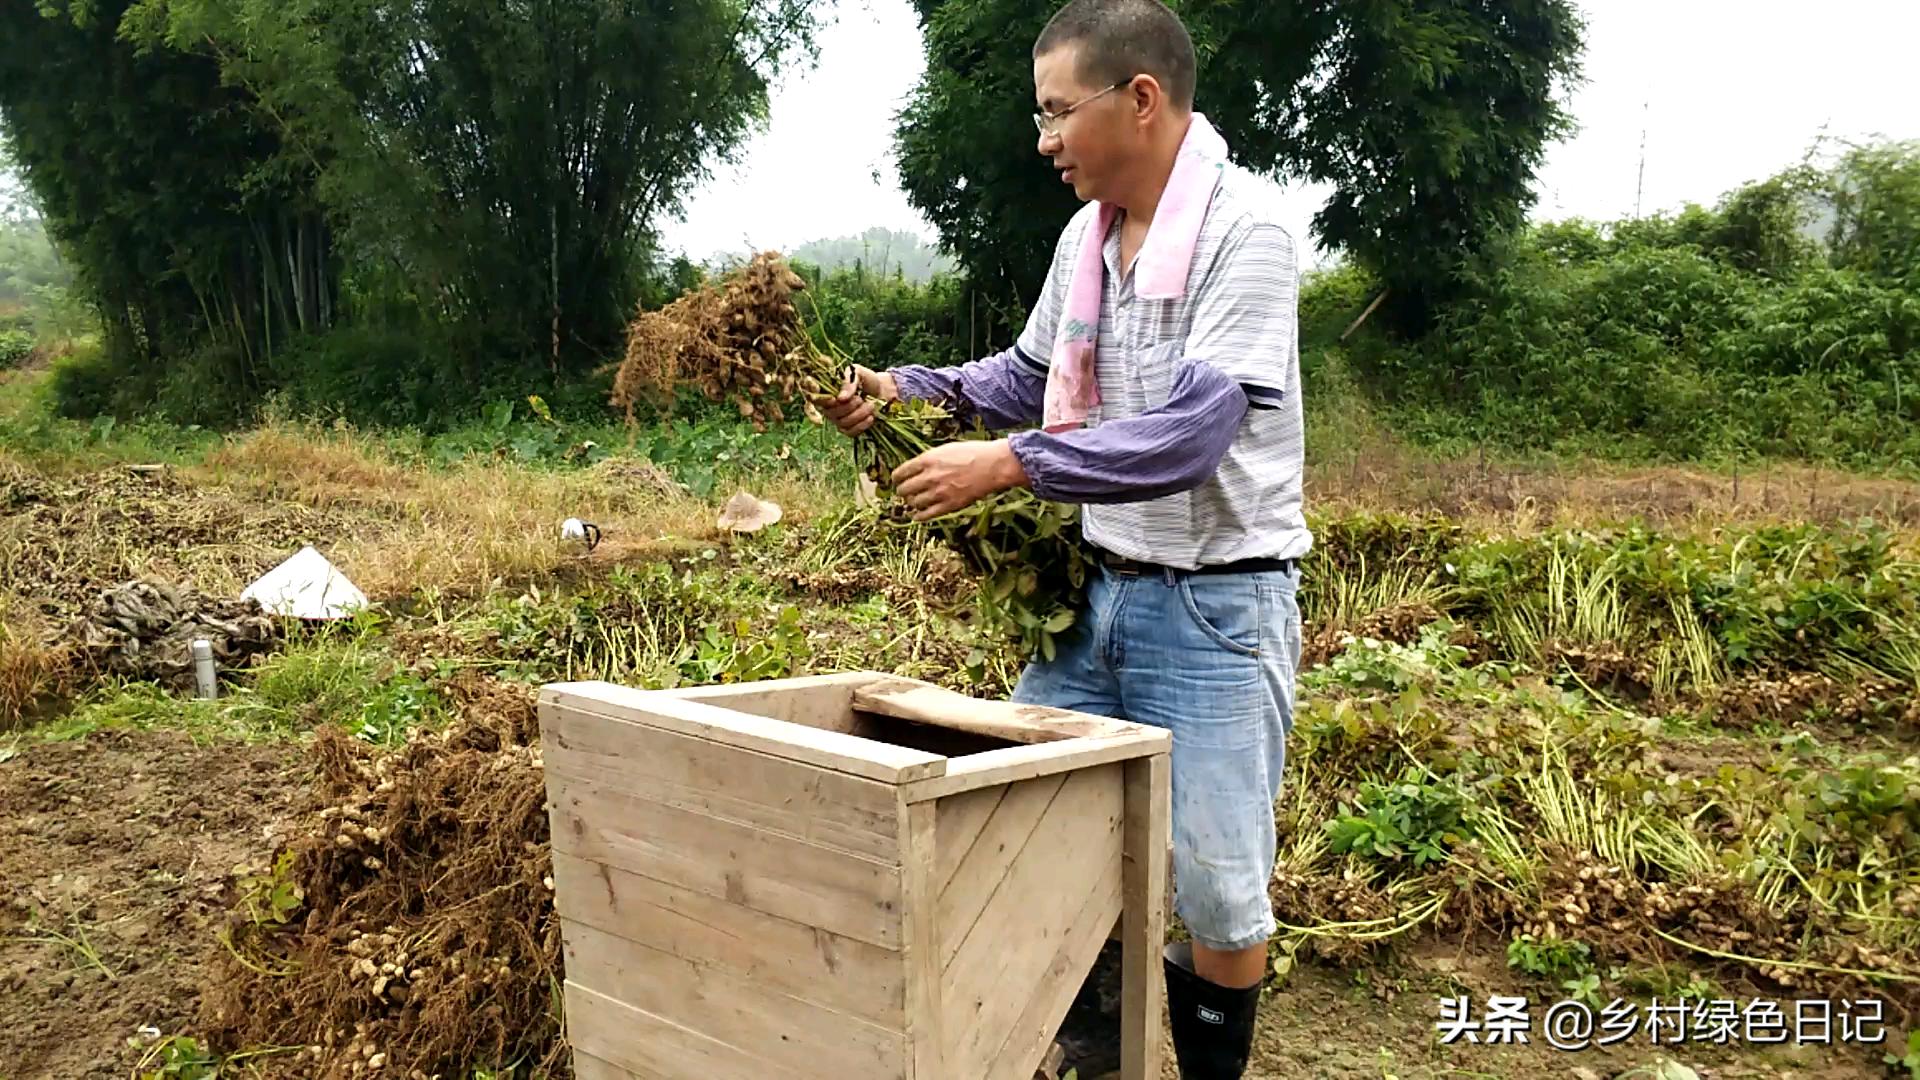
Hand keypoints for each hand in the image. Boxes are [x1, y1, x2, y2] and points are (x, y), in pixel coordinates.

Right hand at [811, 365, 897, 436]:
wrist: (882, 391)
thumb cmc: (866, 379)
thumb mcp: (858, 373)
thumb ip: (848, 382)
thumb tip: (841, 398)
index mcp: (826, 391)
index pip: (814, 399)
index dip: (821, 401)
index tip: (834, 399)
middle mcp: (828, 407)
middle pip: (830, 413)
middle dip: (849, 406)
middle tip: (861, 398)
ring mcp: (837, 419)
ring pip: (841, 423)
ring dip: (859, 414)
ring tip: (870, 405)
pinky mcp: (848, 429)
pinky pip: (850, 432)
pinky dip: (862, 425)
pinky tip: (871, 417)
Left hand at [892, 440, 1028, 520]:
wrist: (993, 465)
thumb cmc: (973, 453)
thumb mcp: (946, 449)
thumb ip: (930, 459)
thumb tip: (918, 468)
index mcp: (928, 460)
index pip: (901, 472)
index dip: (896, 478)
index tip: (896, 481)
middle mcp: (930, 476)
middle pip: (904, 489)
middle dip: (902, 491)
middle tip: (905, 492)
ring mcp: (939, 492)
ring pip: (913, 503)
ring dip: (912, 503)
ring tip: (914, 502)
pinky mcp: (949, 505)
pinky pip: (926, 515)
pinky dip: (919, 516)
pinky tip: (917, 516)